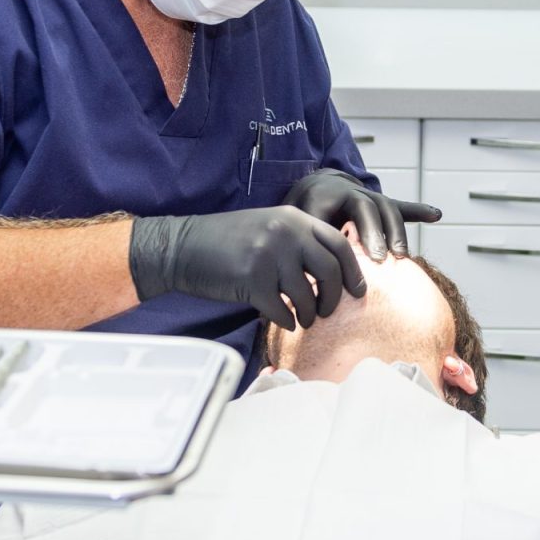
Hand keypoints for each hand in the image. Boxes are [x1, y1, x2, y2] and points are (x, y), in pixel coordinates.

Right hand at [129, 206, 364, 329]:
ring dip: (309, 314)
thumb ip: (299, 241)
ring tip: (302, 318)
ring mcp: (269, 256)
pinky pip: (282, 311)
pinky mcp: (252, 281)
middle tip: (325, 311)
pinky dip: (286, 321)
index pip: (339, 245)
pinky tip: (282, 320)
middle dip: (333, 299)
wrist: (183, 247)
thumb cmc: (226, 241)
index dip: (353, 272)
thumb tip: (333, 272)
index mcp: (293, 218)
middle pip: (330, 272)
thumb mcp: (268, 227)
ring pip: (307, 296)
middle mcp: (285, 233)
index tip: (357, 291)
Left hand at [284, 168, 441, 260]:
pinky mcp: (383, 205)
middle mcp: (355, 192)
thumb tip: (304, 278)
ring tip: (401, 256)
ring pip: (389, 210)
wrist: (317, 186)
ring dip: (397, 233)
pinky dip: (419, 211)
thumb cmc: (305, 212)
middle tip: (383, 259)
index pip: (347, 212)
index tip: (360, 257)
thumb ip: (304, 245)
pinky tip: (436, 214)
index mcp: (332, 195)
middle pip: (371, 208)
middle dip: (378, 234)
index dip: (356, 234)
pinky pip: (402, 207)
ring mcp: (372, 198)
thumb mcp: (298, 223)